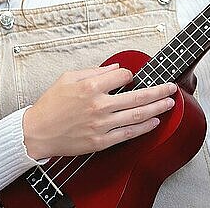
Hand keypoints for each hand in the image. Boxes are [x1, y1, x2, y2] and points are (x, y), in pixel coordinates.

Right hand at [22, 63, 176, 159]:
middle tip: (171, 87)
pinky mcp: (101, 141)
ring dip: (157, 108)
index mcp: (91, 87)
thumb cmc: (51, 105)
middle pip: (137, 96)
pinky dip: (144, 128)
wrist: (37, 132)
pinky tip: (154, 122)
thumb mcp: (68, 78)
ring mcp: (101, 125)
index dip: (130, 75)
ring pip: (137, 115)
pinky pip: (128, 134)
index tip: (131, 76)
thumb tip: (117, 68)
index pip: (123, 76)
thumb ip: (95, 71)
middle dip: (158, 91)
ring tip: (169, 102)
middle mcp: (99, 105)